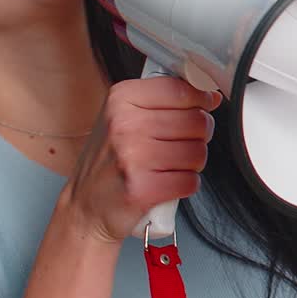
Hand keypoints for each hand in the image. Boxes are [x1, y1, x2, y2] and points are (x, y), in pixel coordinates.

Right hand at [64, 78, 221, 244]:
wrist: (85, 208)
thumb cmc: (108, 164)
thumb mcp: (122, 119)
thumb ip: (162, 103)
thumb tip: (210, 96)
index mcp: (120, 100)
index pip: (179, 89)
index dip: (200, 100)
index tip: (203, 106)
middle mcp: (124, 125)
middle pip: (195, 121)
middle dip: (198, 136)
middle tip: (179, 145)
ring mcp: (132, 157)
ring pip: (197, 153)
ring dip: (192, 164)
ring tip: (170, 166)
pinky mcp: (142, 189)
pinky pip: (190, 181)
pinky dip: (185, 185)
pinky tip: (167, 183)